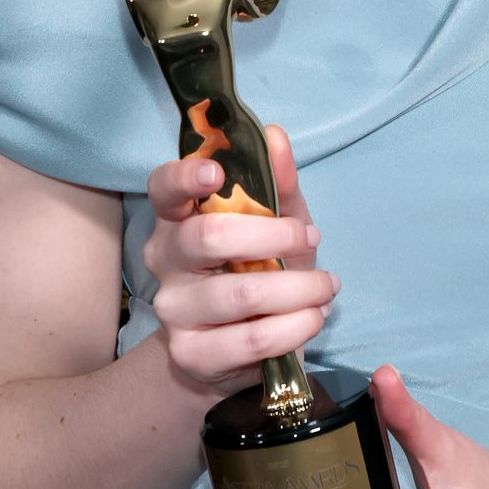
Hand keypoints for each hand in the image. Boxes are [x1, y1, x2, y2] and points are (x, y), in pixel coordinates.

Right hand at [143, 125, 337, 401]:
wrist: (233, 352)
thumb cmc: (256, 271)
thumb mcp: (276, 224)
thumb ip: (277, 183)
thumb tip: (275, 136)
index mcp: (176, 218)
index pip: (163, 188)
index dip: (184, 177)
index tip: (217, 173)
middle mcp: (164, 259)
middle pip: (208, 237)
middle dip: (275, 236)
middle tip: (311, 239)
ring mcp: (173, 309)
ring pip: (241, 294)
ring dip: (300, 289)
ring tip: (325, 288)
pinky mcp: (191, 352)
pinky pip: (253, 338)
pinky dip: (296, 326)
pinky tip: (313, 317)